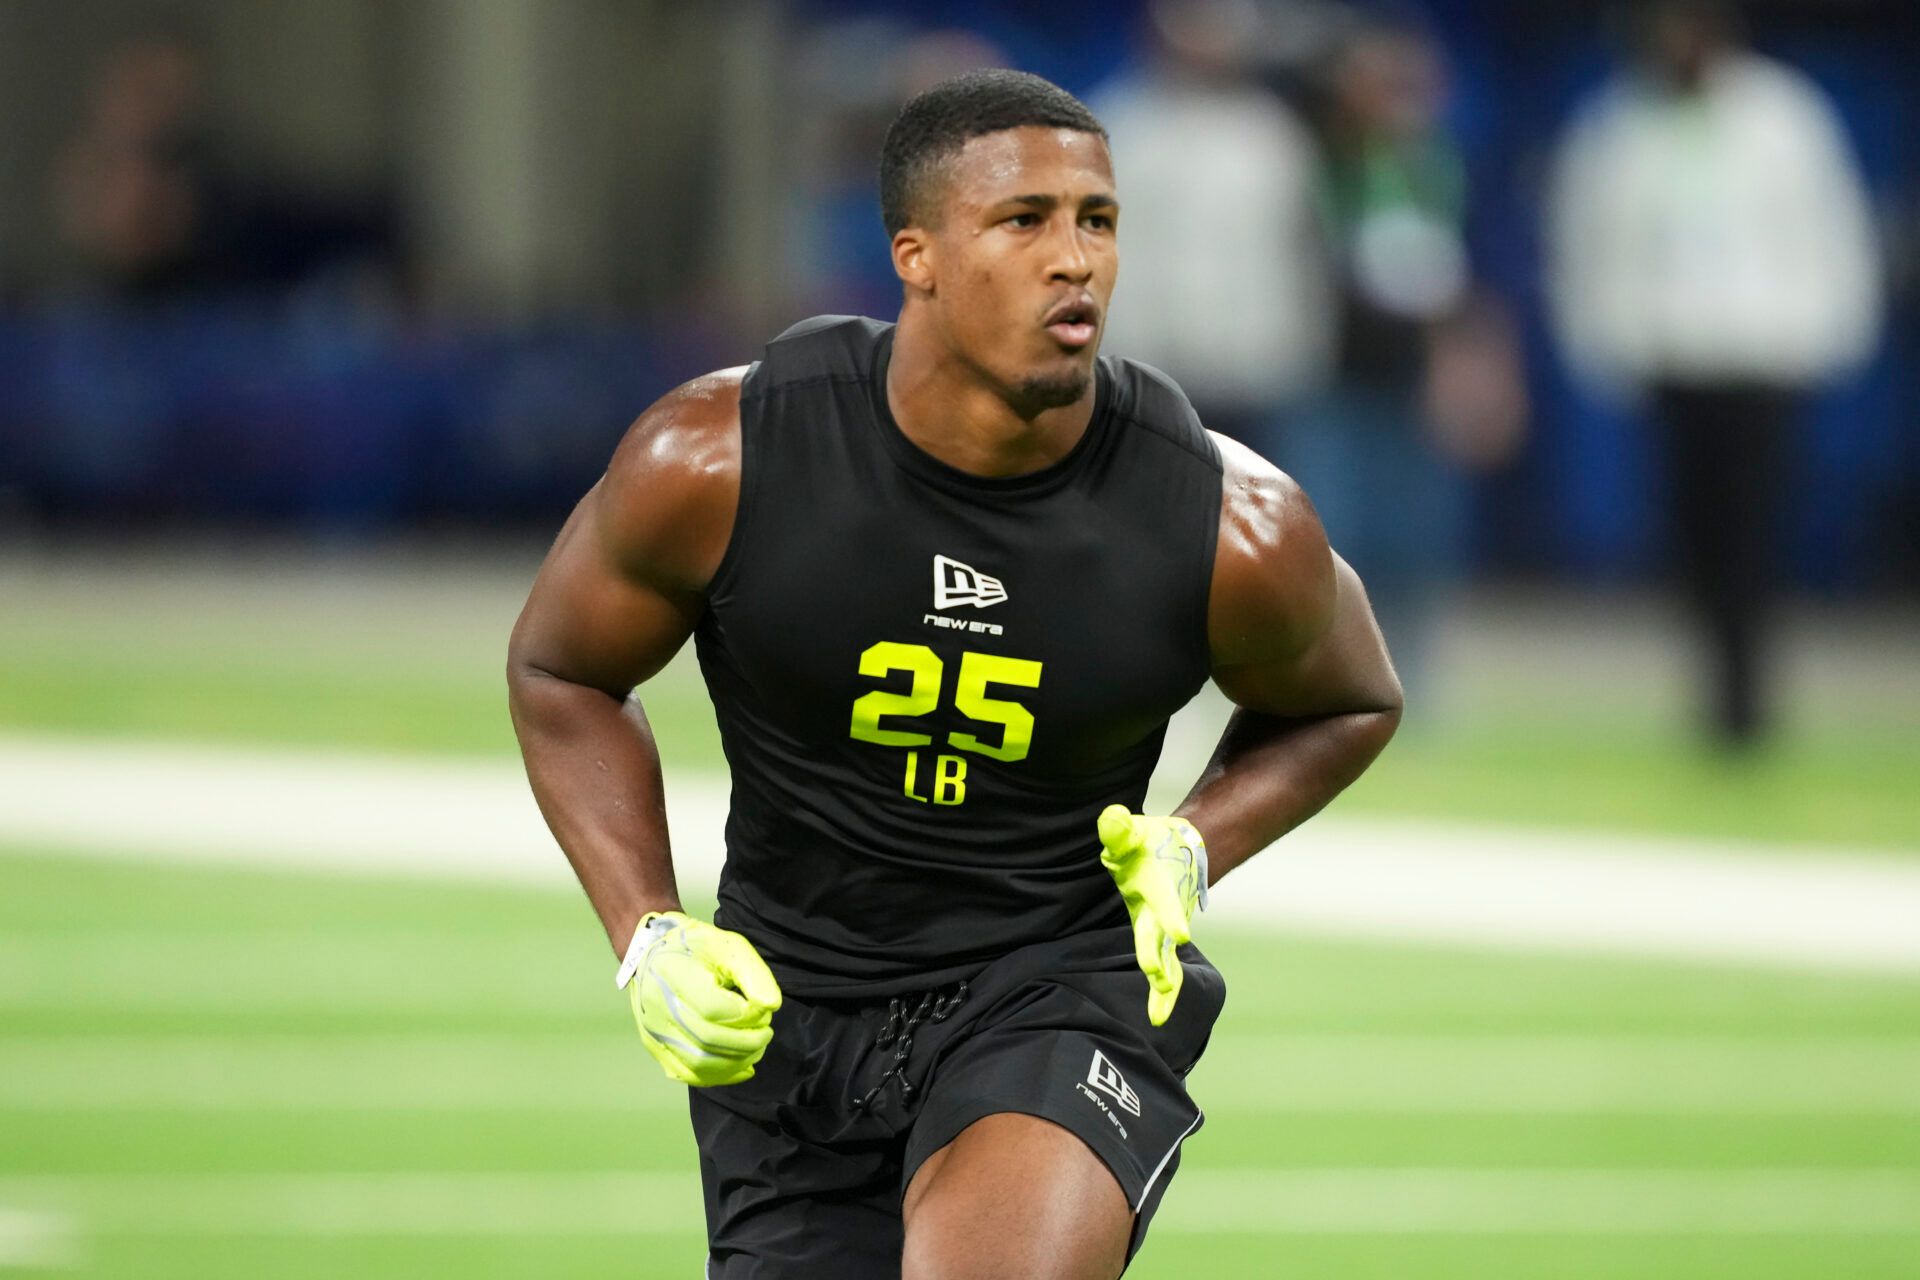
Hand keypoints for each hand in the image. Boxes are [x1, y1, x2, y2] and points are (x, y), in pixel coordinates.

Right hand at [615, 910, 782, 1085]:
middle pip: (708, 1039)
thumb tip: (770, 1006)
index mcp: (672, 973)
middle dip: (748, 1041)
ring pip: (698, 1064)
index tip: (764, 1007)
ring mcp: (652, 1031)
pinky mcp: (655, 1047)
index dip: (747, 1015)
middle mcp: (656, 1006)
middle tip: (766, 1030)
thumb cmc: (696, 948)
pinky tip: (741, 1066)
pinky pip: (688, 1074)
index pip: (714, 1009)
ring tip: (757, 1046)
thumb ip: (753, 973)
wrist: (652, 953)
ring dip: (737, 1062)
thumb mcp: (729, 946)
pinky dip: (720, 1076)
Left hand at [1097, 806, 1208, 1026]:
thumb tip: (1110, 819)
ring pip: (1167, 961)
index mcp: (1158, 884)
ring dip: (1164, 987)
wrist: (1180, 849)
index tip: (1181, 934)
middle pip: (1160, 937)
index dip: (1171, 916)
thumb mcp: (1133, 829)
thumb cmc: (1149, 840)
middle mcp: (1163, 910)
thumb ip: (1119, 828)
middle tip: (1158, 977)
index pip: (1165, 901)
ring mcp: (1163, 927)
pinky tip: (1157, 1017)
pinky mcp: (1160, 937)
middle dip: (1159, 956)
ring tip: (1158, 1016)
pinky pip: (1164, 967)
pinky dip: (1163, 992)